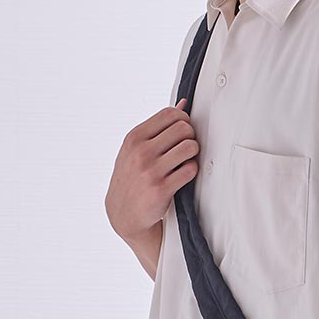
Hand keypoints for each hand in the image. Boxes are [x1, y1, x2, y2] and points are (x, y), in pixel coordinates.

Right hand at [104, 97, 198, 243]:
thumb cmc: (132, 177)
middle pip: (183, 128)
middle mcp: (141, 152)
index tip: (183, 131)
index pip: (170, 114)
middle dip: (191, 136)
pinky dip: (192, 170)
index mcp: (134, 138)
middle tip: (187, 147)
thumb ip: (159, 127)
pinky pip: (190, 170)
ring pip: (189, 147)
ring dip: (194, 153)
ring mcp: (151, 171)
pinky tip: (184, 174)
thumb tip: (183, 104)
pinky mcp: (161, 189)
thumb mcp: (136, 149)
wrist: (124, 214)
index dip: (184, 119)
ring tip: (187, 160)